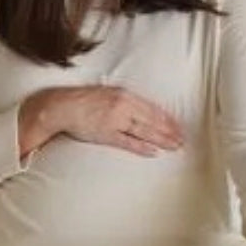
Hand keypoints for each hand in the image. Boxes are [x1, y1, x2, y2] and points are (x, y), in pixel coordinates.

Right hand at [17, 85, 183, 158]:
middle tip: (182, 140)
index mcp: (125, 95)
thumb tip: (144, 112)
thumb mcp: (109, 93)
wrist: (62, 107)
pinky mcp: (105, 133)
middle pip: (152, 120)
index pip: (153, 108)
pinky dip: (141, 147)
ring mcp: (114, 120)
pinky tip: (153, 152)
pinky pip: (127, 142)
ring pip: (144, 131)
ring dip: (161, 140)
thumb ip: (126, 101)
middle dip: (169, 131)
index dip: (168, 119)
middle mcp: (123, 106)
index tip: (179, 126)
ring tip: (174, 146)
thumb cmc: (85, 100)